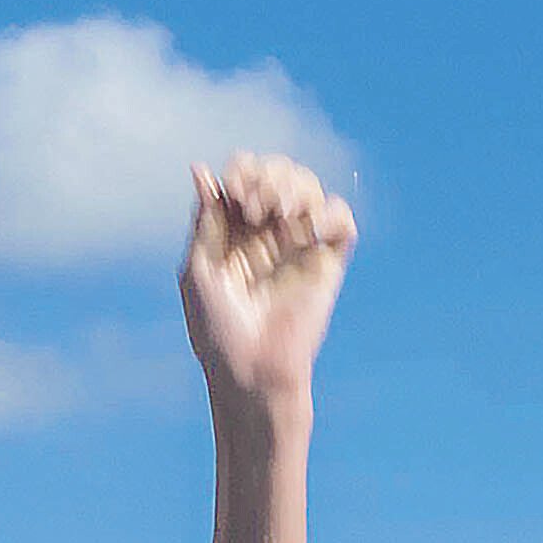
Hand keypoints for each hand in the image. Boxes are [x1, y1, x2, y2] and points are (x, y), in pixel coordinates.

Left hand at [177, 153, 353, 407]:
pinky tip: (310, 229)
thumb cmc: (216, 329)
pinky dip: (331, 213)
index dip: (243, 171)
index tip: (235, 194)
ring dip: (297, 186)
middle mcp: (268, 232)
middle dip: (269, 176)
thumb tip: (201, 170)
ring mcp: (300, 246)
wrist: (252, 371)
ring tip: (282, 212)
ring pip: (311, 188)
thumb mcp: (199, 268)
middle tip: (256, 205)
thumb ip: (207, 220)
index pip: (246, 176)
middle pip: (280, 174)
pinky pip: (342, 221)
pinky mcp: (328, 264)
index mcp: (235, 229)